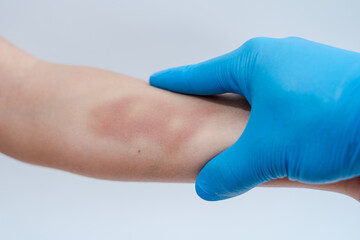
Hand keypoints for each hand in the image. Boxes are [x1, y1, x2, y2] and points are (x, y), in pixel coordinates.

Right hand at [150, 37, 359, 200]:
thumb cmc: (333, 118)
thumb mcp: (268, 152)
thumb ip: (230, 171)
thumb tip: (207, 187)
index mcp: (255, 61)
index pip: (201, 74)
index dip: (177, 81)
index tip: (159, 82)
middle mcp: (277, 58)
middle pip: (229, 82)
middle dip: (211, 102)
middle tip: (195, 118)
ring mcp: (302, 68)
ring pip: (258, 93)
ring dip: (244, 115)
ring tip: (235, 135)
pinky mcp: (322, 85)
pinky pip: (282, 100)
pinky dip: (271, 118)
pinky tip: (273, 136)